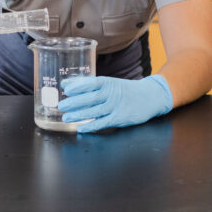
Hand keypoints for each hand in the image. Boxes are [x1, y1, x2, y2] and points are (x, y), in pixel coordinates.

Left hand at [58, 74, 173, 132]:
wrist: (150, 97)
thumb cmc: (125, 90)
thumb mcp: (110, 83)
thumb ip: (89, 85)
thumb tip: (66, 84)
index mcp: (108, 83)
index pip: (91, 83)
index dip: (78, 86)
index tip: (66, 89)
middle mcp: (111, 94)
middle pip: (90, 98)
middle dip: (74, 102)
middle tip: (61, 106)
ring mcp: (116, 107)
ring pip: (95, 111)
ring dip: (79, 115)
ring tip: (66, 118)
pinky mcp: (119, 119)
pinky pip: (103, 123)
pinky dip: (91, 126)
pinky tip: (80, 128)